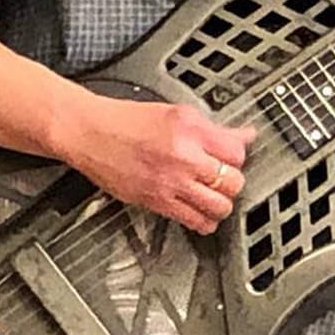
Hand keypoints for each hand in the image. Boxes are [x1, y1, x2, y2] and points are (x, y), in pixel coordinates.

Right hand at [57, 89, 256, 234]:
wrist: (91, 133)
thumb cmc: (127, 121)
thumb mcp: (177, 113)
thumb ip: (213, 128)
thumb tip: (244, 135)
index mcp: (190, 129)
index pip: (236, 151)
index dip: (239, 155)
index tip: (234, 156)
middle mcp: (183, 157)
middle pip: (232, 181)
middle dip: (234, 180)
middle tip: (226, 177)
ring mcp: (170, 182)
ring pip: (218, 206)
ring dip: (222, 203)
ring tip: (217, 196)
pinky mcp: (156, 202)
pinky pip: (194, 221)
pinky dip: (205, 221)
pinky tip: (202, 213)